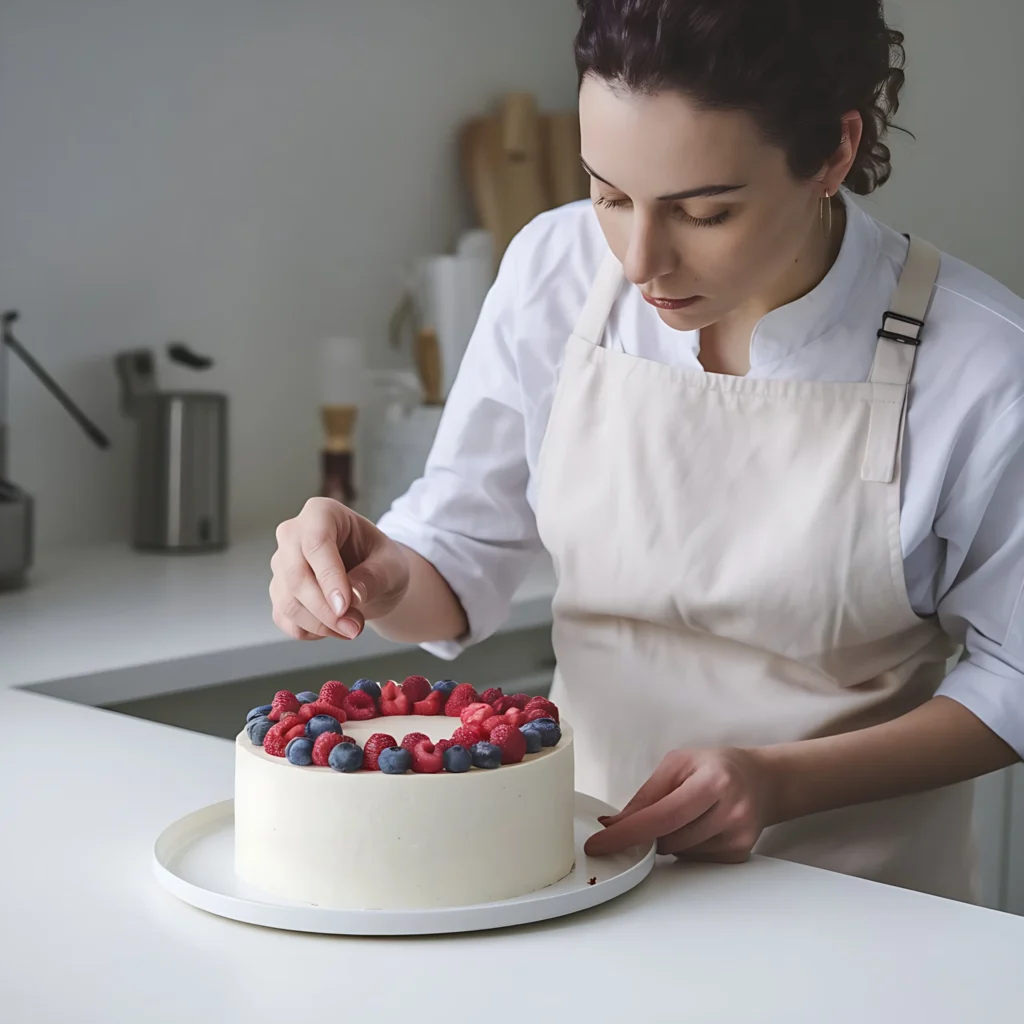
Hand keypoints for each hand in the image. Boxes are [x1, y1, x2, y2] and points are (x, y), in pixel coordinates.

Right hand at [269, 497, 409, 640]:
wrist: (373, 577)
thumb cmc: (381, 561)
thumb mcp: (392, 564)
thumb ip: (374, 576)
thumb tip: (352, 595)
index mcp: (322, 513)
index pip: (316, 543)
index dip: (329, 577)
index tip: (345, 606)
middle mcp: (293, 534)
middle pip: (296, 575)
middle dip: (325, 609)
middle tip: (355, 627)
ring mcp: (281, 564)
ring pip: (287, 601)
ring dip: (320, 625)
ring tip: (353, 628)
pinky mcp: (279, 591)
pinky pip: (284, 618)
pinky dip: (310, 631)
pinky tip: (334, 628)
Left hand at [583, 747, 776, 861]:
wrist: (762, 780)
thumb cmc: (716, 766)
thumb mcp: (678, 764)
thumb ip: (646, 795)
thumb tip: (612, 824)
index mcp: (713, 781)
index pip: (663, 815)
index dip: (627, 834)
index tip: (598, 845)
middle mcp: (731, 811)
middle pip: (669, 839)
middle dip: (649, 833)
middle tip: (654, 815)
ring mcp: (739, 836)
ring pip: (679, 853)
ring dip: (669, 840)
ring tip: (687, 814)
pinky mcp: (741, 854)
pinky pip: (695, 861)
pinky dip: (686, 847)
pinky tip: (700, 826)